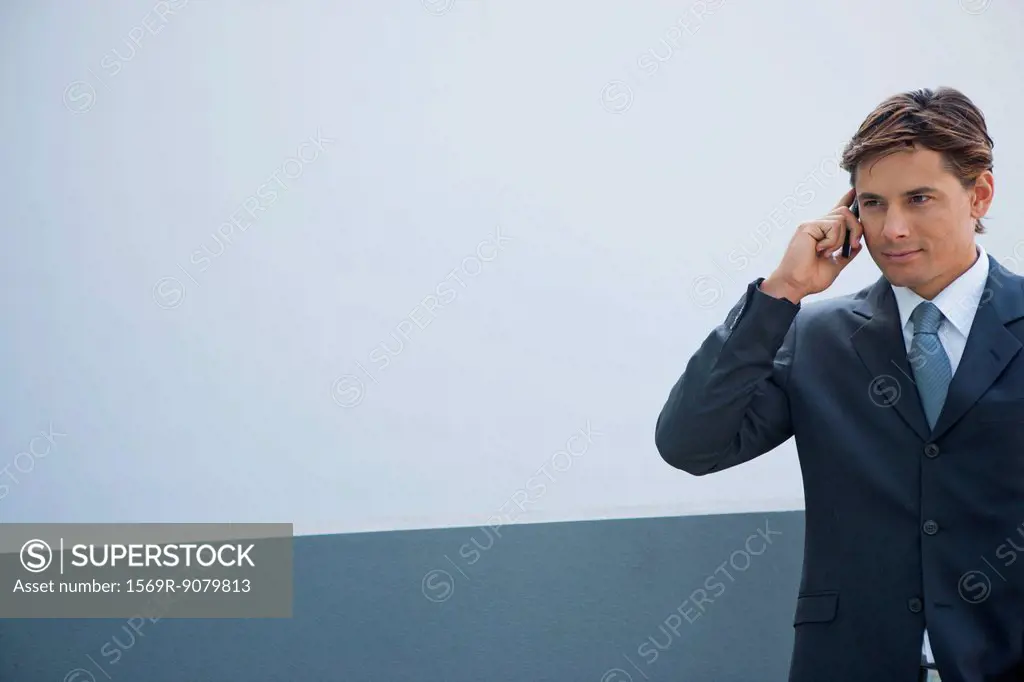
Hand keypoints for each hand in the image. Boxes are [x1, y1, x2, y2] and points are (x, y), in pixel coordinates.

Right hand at [762, 188, 863, 302]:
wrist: (796, 284)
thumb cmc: (811, 278)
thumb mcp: (836, 265)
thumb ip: (847, 254)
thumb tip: (858, 245)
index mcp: (823, 233)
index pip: (836, 211)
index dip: (846, 200)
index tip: (854, 191)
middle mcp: (817, 226)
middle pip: (845, 212)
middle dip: (856, 228)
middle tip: (852, 245)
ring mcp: (811, 225)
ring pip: (841, 218)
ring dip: (841, 239)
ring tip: (827, 252)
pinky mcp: (808, 226)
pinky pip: (833, 226)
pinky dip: (832, 240)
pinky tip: (820, 250)